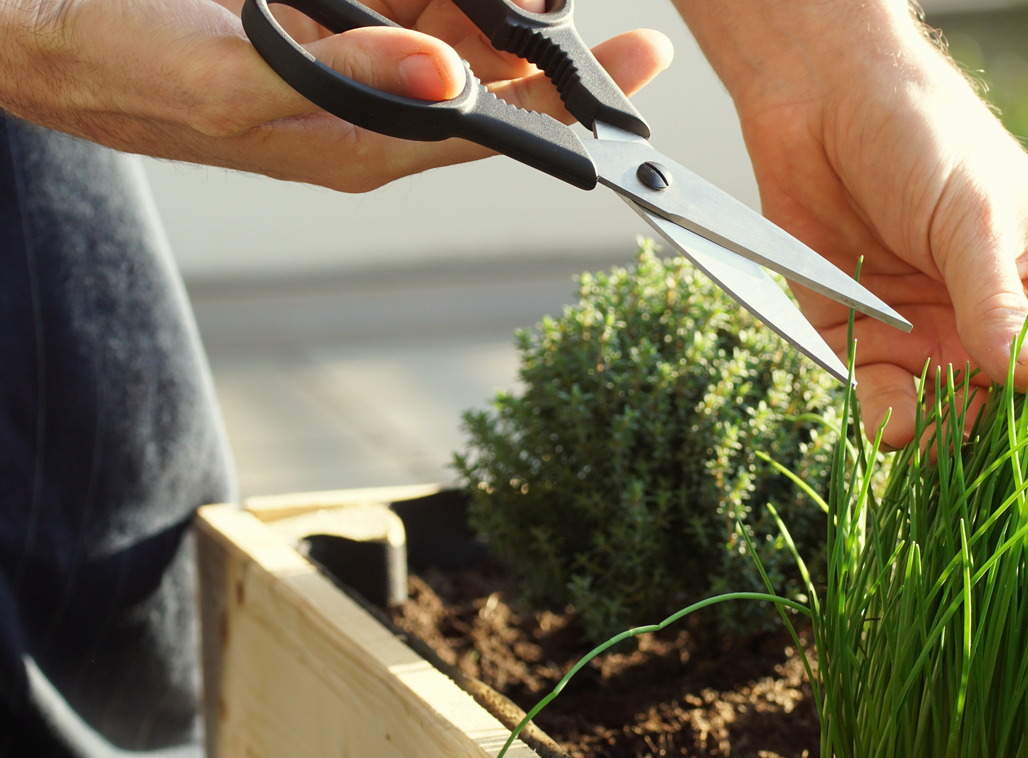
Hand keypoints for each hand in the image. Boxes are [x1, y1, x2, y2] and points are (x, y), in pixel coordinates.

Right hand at [0, 0, 670, 190]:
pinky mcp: (322, 23)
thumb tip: (455, 86)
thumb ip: (347, 83)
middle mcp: (368, 110)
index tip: (638, 59)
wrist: (36, 27)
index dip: (571, 102)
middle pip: (489, 76)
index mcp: (358, 145)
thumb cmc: (116, 63)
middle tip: (593, 6)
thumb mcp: (229, 76)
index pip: (494, 131)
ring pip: (454, 25)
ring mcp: (348, 63)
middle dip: (544, 34)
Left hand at [673, 0, 1027, 451]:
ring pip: (947, 419)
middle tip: (989, 456)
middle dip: (1002, 440)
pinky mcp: (862, 342)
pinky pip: (881, 399)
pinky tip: (893, 424)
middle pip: (1010, 411)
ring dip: (944, 438)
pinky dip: (887, 420)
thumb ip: (996, 303)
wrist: (823, 101)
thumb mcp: (973, 216)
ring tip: (935, 436)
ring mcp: (927, 337)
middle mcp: (989, 325)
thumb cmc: (925, 137)